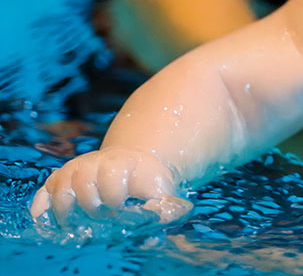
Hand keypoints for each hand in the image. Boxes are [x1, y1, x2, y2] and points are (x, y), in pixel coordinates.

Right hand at [30, 147, 190, 227]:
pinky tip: (48, 223)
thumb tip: (151, 239)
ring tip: (78, 224)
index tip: (121, 208)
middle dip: (91, 206)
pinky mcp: (60, 179)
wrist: (135, 164)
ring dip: (67, 210)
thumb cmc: (148, 182)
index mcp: (120, 161)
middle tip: (102, 218)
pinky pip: (43, 192)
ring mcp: (74, 169)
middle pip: (82, 181)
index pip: (110, 174)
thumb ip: (161, 210)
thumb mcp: (161, 191)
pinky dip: (42, 207)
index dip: (114, 196)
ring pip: (59, 187)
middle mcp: (94, 161)